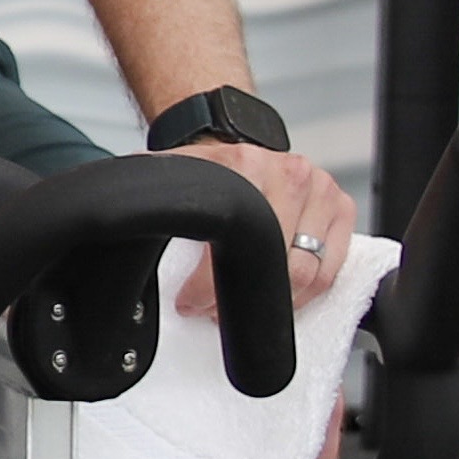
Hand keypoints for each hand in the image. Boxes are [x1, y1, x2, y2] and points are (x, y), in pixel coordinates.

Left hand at [165, 139, 354, 313]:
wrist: (241, 147)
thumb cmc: (213, 171)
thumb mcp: (177, 174)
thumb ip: (149, 191)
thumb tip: (116, 207)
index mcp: (249, 165)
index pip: (237, 244)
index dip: (211, 286)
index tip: (191, 303)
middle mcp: (291, 174)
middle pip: (277, 266)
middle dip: (244, 301)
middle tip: (216, 311)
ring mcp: (322, 190)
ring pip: (309, 275)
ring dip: (276, 304)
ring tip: (247, 305)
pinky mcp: (342, 208)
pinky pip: (331, 271)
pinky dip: (306, 295)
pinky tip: (280, 296)